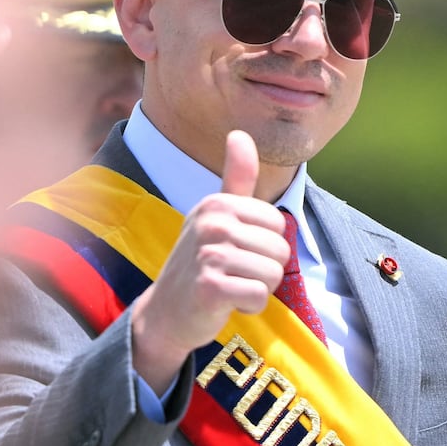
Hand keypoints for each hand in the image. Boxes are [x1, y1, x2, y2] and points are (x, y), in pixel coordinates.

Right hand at [130, 130, 289, 393]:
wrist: (167, 311)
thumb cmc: (199, 262)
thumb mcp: (216, 216)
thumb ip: (236, 179)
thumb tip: (240, 133)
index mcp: (216, 204)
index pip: (278, 224)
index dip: (265, 245)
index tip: (237, 252)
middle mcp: (211, 223)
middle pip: (280, 250)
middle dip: (264, 270)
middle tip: (233, 274)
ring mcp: (208, 254)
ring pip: (272, 275)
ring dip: (257, 289)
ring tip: (230, 287)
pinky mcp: (210, 287)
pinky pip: (259, 296)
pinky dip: (248, 307)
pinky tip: (226, 304)